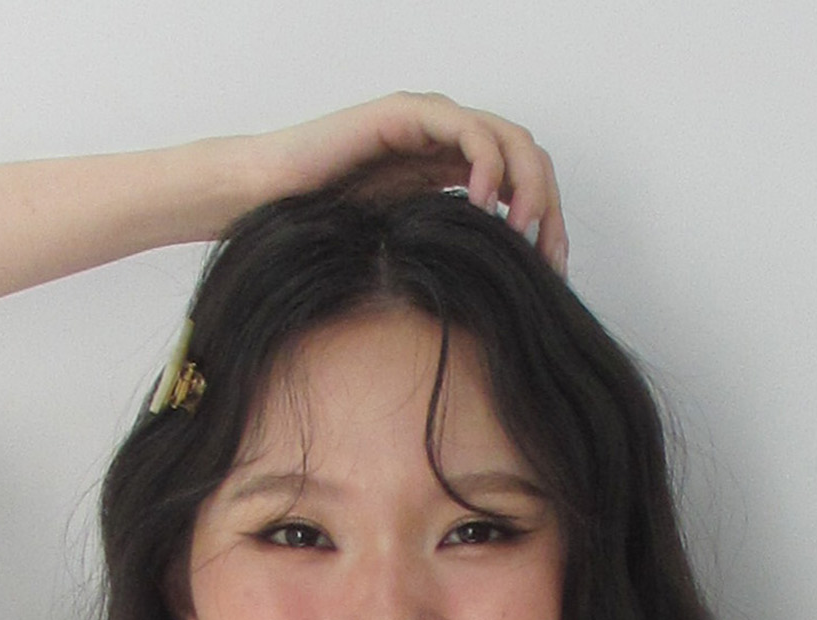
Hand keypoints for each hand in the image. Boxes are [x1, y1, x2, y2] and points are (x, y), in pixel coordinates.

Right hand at [235, 97, 568, 273]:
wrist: (265, 198)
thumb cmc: (321, 230)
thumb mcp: (402, 253)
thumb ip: (444, 259)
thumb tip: (495, 308)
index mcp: (452, 171)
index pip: (523, 185)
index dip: (548, 224)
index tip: (552, 272)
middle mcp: (448, 141)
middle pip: (528, 159)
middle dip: (548, 207)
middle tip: (548, 257)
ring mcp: (430, 123)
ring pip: (509, 138)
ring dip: (527, 185)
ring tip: (523, 231)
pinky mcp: (408, 114)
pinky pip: (466, 129)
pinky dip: (486, 164)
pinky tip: (485, 205)